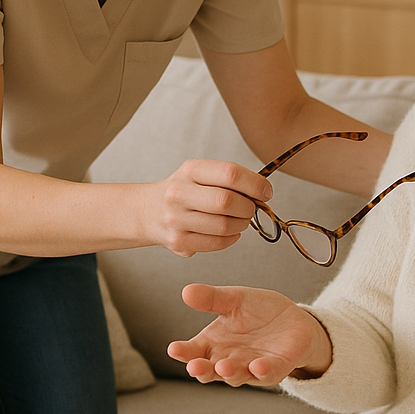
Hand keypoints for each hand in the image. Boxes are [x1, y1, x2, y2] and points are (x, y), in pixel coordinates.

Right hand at [144, 160, 272, 257]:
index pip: (230, 173)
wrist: (148, 211)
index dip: (255, 184)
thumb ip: (229, 180)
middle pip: (227, 202)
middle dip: (248, 207)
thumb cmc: (184, 190)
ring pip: (225, 226)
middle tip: (251, 208)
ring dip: (242, 224)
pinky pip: (217, 243)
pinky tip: (229, 231)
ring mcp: (176, 219)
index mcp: (190, 170)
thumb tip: (263, 192)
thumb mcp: (200, 174)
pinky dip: (231, 238)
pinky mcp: (179, 242)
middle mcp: (179, 193)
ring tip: (240, 219)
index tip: (266, 191)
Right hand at [167, 284, 332, 386]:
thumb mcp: (235, 299)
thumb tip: (187, 291)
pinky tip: (257, 366)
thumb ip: (213, 299)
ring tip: (223, 366)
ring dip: (230, 372)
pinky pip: (267, 373)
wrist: (293, 319)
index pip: (194, 351)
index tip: (174, 349)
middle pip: (211, 371)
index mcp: (214, 344)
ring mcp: (251, 368)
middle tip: (194, 366)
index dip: (184, 352)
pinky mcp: (275, 368)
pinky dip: (261, 371)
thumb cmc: (259, 312)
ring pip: (236, 376)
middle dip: (202, 370)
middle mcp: (229, 360)